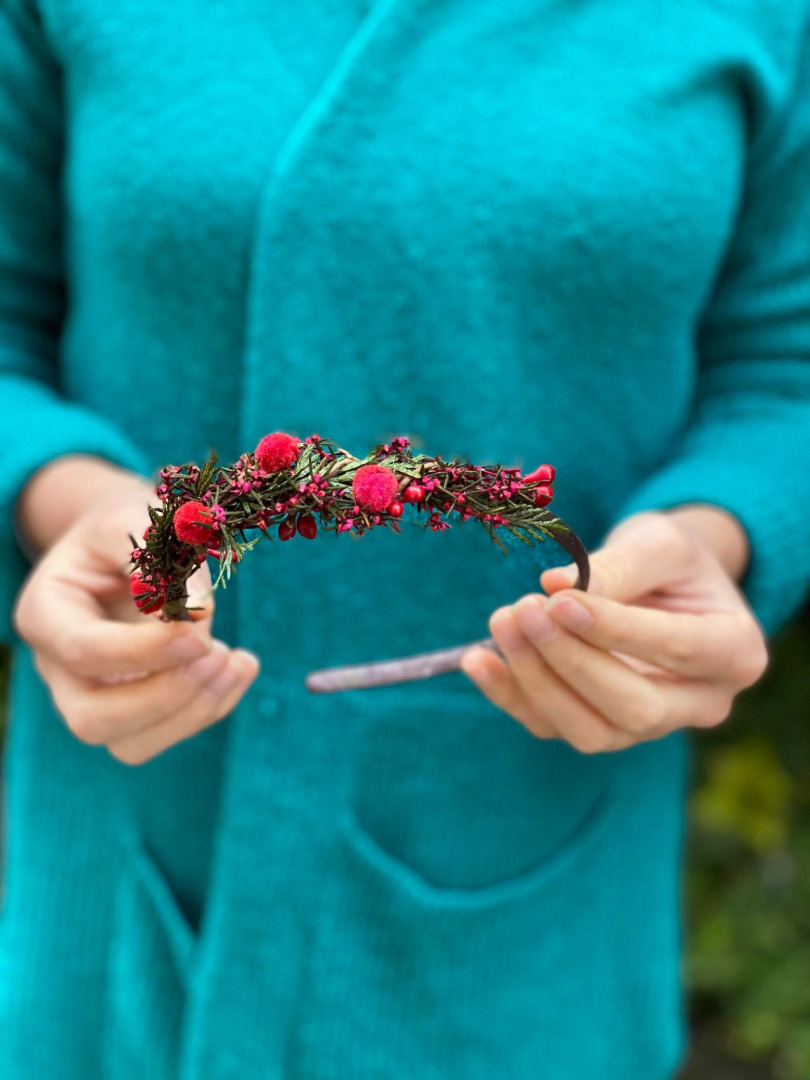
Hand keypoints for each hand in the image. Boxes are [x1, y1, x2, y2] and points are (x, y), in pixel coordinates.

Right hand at [11, 470, 259, 764]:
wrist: (125, 542)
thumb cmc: (127, 526)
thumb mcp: (138, 517)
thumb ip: (163, 558)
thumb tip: (197, 613)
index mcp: (47, 613)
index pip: (83, 651)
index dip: (144, 650)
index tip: (201, 629)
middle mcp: (59, 667)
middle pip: (93, 719)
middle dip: (165, 696)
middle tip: (220, 652)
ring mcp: (93, 695)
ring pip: (131, 744)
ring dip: (194, 712)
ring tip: (238, 660)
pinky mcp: (133, 708)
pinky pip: (167, 732)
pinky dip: (212, 706)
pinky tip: (242, 665)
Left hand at [459, 510, 769, 752]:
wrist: (663, 583)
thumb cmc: (671, 559)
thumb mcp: (659, 543)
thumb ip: (619, 566)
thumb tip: (555, 588)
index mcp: (736, 652)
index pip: (677, 650)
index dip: (614, 629)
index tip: (558, 599)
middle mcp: (701, 704)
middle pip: (635, 707)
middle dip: (571, 662)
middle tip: (524, 609)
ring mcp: (649, 726)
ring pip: (591, 731)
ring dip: (536, 681)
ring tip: (500, 623)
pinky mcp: (600, 729)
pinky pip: (551, 728)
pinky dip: (510, 697)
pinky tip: (477, 658)